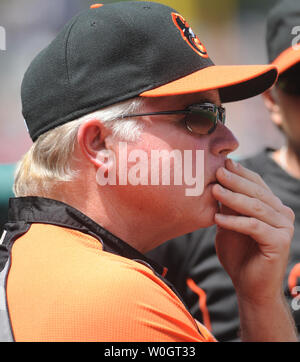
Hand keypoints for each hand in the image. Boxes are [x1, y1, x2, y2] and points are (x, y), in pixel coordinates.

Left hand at [212, 158, 294, 304]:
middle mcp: (282, 214)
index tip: (223, 162)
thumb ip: (227, 207)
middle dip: (235, 181)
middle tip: (217, 171)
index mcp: (272, 207)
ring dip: (232, 198)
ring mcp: (284, 227)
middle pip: (257, 192)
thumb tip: (216, 181)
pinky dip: (234, 221)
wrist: (249, 286)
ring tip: (213, 191)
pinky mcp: (279, 241)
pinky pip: (253, 226)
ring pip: (255, 207)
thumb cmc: (237, 254)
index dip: (241, 172)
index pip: (257, 184)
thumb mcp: (228, 225)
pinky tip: (217, 218)